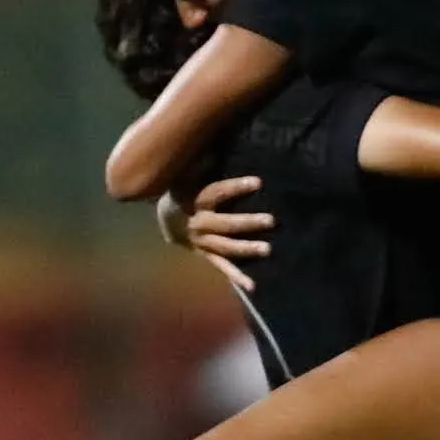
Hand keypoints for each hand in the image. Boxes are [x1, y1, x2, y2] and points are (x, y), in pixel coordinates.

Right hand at [178, 175, 270, 292]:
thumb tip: (212, 153)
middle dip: (248, 222)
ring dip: (246, 249)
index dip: (236, 187)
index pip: (217, 193)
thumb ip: (198, 166)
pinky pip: (221, 267)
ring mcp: (203, 243)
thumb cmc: (183, 190)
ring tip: (268, 249)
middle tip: (271, 220)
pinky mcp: (207, 256)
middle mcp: (199, 224)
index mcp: (195, 201)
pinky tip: (252, 287)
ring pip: (226, 247)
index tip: (258, 182)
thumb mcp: (185, 175)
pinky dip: (237, 277)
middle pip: (225, 224)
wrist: (167, 220)